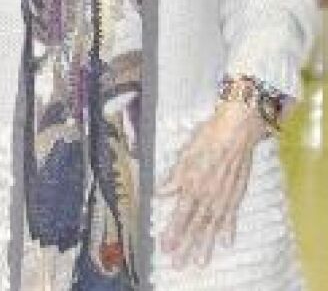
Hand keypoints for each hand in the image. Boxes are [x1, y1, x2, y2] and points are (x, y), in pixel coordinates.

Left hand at [156, 100, 268, 267]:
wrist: (237, 132)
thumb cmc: (206, 138)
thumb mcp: (184, 155)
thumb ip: (173, 177)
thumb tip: (159, 194)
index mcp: (193, 186)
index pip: (180, 215)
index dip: (173, 233)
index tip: (165, 247)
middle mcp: (208, 196)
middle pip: (196, 226)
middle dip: (187, 246)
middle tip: (180, 264)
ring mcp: (224, 197)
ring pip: (212, 226)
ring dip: (206, 245)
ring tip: (201, 262)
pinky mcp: (236, 194)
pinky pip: (231, 217)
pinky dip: (228, 231)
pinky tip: (226, 243)